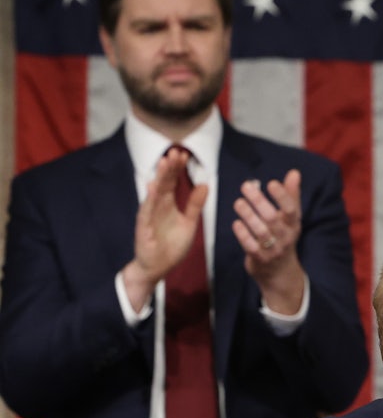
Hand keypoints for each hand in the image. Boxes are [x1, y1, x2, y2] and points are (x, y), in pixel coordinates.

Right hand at [123, 148, 206, 310]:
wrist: (158, 267)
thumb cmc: (171, 245)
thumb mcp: (189, 223)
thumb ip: (195, 204)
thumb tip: (205, 184)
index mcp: (168, 204)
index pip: (172, 181)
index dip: (177, 169)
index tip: (185, 155)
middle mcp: (157, 206)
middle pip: (163, 182)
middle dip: (169, 167)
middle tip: (175, 151)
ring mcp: (149, 215)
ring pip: (154, 193)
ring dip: (159, 178)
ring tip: (164, 162)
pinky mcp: (143, 227)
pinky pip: (146, 211)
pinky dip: (150, 199)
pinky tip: (153, 187)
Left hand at [232, 169, 305, 313]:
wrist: (280, 273)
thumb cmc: (283, 238)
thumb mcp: (291, 219)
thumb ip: (291, 195)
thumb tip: (294, 173)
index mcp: (293, 225)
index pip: (291, 209)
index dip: (282, 196)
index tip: (271, 183)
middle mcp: (285, 237)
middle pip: (273, 218)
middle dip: (259, 201)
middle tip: (246, 186)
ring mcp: (273, 249)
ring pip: (261, 231)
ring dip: (248, 215)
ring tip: (238, 202)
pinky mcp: (260, 259)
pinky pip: (251, 246)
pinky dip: (243, 234)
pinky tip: (237, 223)